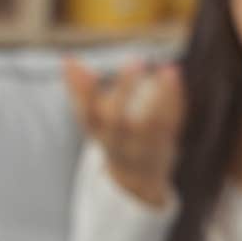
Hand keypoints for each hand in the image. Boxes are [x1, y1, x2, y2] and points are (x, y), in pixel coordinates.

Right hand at [63, 57, 185, 208]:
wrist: (136, 181)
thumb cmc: (111, 137)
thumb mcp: (93, 120)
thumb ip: (81, 92)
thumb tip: (67, 59)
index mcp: (98, 134)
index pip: (86, 113)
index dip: (82, 90)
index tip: (77, 63)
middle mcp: (118, 143)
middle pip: (117, 120)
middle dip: (125, 91)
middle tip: (133, 60)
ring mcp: (142, 147)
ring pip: (152, 124)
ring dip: (161, 96)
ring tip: (167, 69)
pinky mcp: (164, 144)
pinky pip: (171, 122)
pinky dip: (174, 99)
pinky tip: (173, 73)